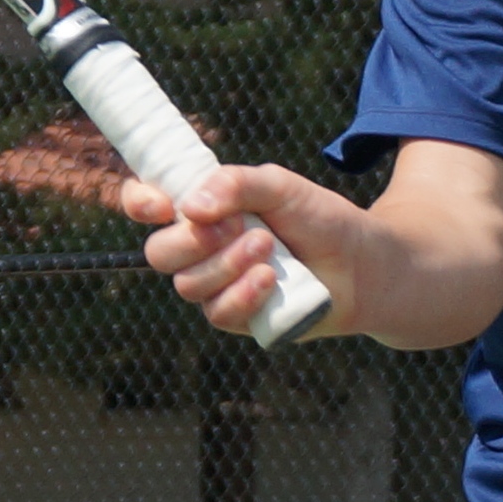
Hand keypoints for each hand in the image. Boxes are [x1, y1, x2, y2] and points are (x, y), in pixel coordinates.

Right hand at [123, 160, 350, 341]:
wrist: (362, 264)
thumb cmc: (319, 218)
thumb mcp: (280, 186)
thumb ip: (236, 184)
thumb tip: (190, 207)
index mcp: (203, 209)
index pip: (146, 204)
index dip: (139, 203)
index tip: (161, 204)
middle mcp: (201, 249)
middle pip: (160, 252)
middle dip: (194, 240)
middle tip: (239, 226)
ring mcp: (216, 286)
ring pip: (188, 284)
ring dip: (228, 263)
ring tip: (269, 248)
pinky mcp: (237, 317)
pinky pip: (217, 312)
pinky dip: (243, 293)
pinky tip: (271, 280)